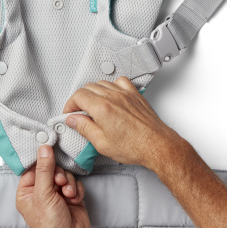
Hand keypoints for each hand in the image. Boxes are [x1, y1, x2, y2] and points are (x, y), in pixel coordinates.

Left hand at [16, 145, 90, 227]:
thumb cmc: (50, 225)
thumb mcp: (43, 193)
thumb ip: (44, 169)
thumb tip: (44, 148)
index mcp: (27, 191)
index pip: (33, 168)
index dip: (42, 160)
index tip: (49, 149)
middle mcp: (41, 191)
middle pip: (51, 169)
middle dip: (58, 174)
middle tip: (59, 182)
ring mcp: (57, 194)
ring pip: (65, 175)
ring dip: (69, 183)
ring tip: (67, 194)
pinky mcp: (71, 197)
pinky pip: (76, 183)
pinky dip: (76, 190)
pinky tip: (74, 199)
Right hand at [63, 76, 183, 169]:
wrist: (156, 145)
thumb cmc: (134, 146)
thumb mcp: (102, 143)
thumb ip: (84, 128)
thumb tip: (73, 120)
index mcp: (102, 108)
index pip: (78, 96)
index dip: (70, 104)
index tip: (70, 113)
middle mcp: (113, 97)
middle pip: (88, 87)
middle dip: (79, 99)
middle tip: (79, 112)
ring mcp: (125, 94)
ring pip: (102, 83)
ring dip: (93, 92)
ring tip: (93, 106)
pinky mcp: (135, 95)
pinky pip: (119, 81)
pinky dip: (111, 86)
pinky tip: (111, 95)